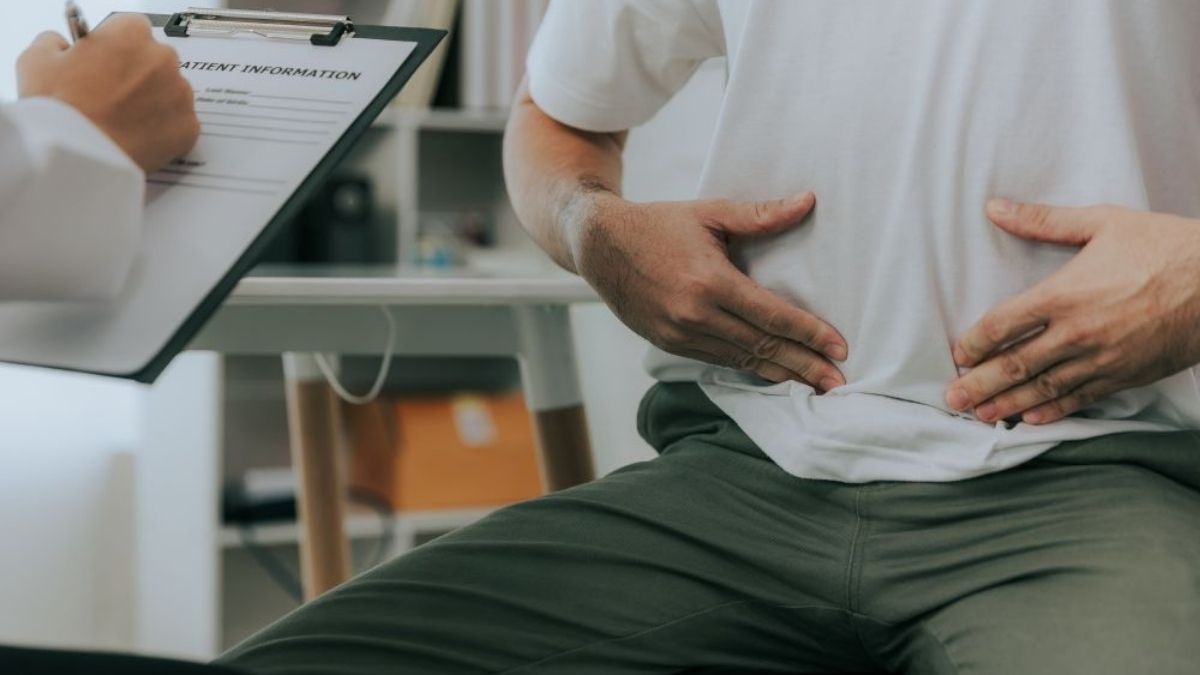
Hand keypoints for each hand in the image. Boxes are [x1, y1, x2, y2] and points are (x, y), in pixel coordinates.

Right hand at [16, 14, 199, 172]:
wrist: (79, 156)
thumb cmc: (60, 109)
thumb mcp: (37, 60)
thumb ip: (56, 43)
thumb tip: (63, 46)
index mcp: (131, 34)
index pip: (131, 29)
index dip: (116, 48)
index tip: (106, 63)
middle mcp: (163, 59)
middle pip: (155, 60)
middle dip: (137, 74)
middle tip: (111, 96)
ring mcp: (180, 95)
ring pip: (170, 92)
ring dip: (153, 101)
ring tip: (122, 120)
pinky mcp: (189, 128)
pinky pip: (179, 124)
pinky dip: (163, 130)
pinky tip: (137, 137)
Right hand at [574, 191, 848, 390]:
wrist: (600, 247)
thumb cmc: (658, 225)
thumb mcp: (710, 212)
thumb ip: (761, 215)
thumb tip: (808, 202)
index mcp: (710, 281)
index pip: (772, 316)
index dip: (809, 334)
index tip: (839, 347)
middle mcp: (695, 315)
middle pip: (763, 347)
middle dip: (805, 365)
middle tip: (839, 381)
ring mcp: (680, 335)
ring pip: (743, 360)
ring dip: (782, 374)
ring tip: (815, 384)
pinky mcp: (670, 345)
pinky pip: (720, 360)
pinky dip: (751, 368)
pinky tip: (775, 373)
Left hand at [946, 199, 1199, 423]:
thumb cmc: (1166, 247)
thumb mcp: (1102, 223)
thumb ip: (1043, 221)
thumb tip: (995, 207)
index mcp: (1064, 294)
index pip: (1003, 324)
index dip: (974, 342)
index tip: (957, 354)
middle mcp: (1077, 332)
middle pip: (1015, 364)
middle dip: (979, 385)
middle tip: (952, 399)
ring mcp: (1101, 359)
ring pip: (1043, 388)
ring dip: (1007, 404)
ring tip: (981, 415)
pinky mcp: (1125, 375)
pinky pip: (1080, 398)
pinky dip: (1052, 411)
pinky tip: (1030, 419)